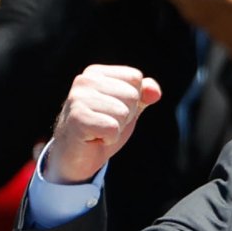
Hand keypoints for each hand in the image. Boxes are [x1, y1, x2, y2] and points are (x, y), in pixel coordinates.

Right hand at [46, 65, 161, 183]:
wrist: (76, 157)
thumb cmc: (102, 129)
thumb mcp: (129, 109)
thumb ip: (144, 96)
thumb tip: (155, 92)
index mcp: (96, 73)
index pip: (135, 77)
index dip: (133, 100)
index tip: (113, 110)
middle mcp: (84, 80)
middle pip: (132, 95)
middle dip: (126, 116)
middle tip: (105, 123)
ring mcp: (78, 98)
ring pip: (124, 112)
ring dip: (117, 128)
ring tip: (99, 130)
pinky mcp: (77, 118)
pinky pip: (112, 128)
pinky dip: (109, 138)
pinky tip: (94, 138)